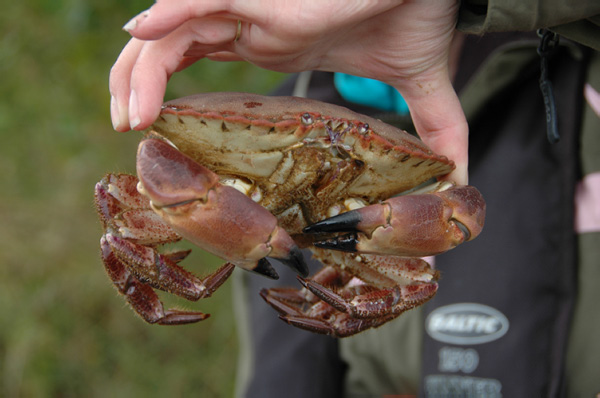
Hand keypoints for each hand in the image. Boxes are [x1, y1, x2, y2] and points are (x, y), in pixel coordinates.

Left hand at [109, 0, 467, 182]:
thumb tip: (460, 175)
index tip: (156, 131)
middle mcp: (252, 26)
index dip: (166, 87)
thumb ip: (432, 128)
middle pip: (166, 47)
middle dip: (137, 84)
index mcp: (272, 41)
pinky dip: (163, 16)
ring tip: (128, 116)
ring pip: (167, 31)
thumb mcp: (417, 84)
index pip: (197, 56)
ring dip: (138, 70)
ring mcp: (252, 10)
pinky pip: (194, 1)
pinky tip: (139, 38)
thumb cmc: (419, 12)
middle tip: (130, 129)